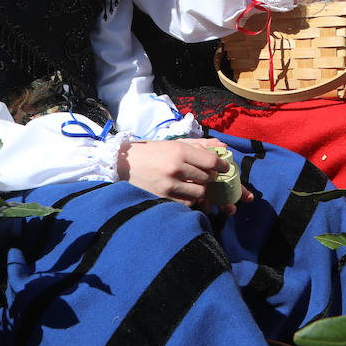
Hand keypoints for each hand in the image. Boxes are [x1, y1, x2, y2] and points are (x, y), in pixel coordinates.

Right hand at [118, 139, 251, 213]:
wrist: (121, 164)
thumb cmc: (150, 151)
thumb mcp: (173, 143)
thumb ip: (199, 145)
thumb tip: (222, 146)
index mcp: (179, 151)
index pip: (211, 161)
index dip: (222, 165)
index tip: (224, 167)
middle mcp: (176, 168)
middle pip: (207, 178)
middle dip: (211, 177)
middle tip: (206, 175)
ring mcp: (169, 185)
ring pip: (200, 192)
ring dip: (201, 189)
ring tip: (193, 183)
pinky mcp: (163, 198)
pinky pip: (188, 202)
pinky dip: (190, 198)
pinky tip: (183, 191)